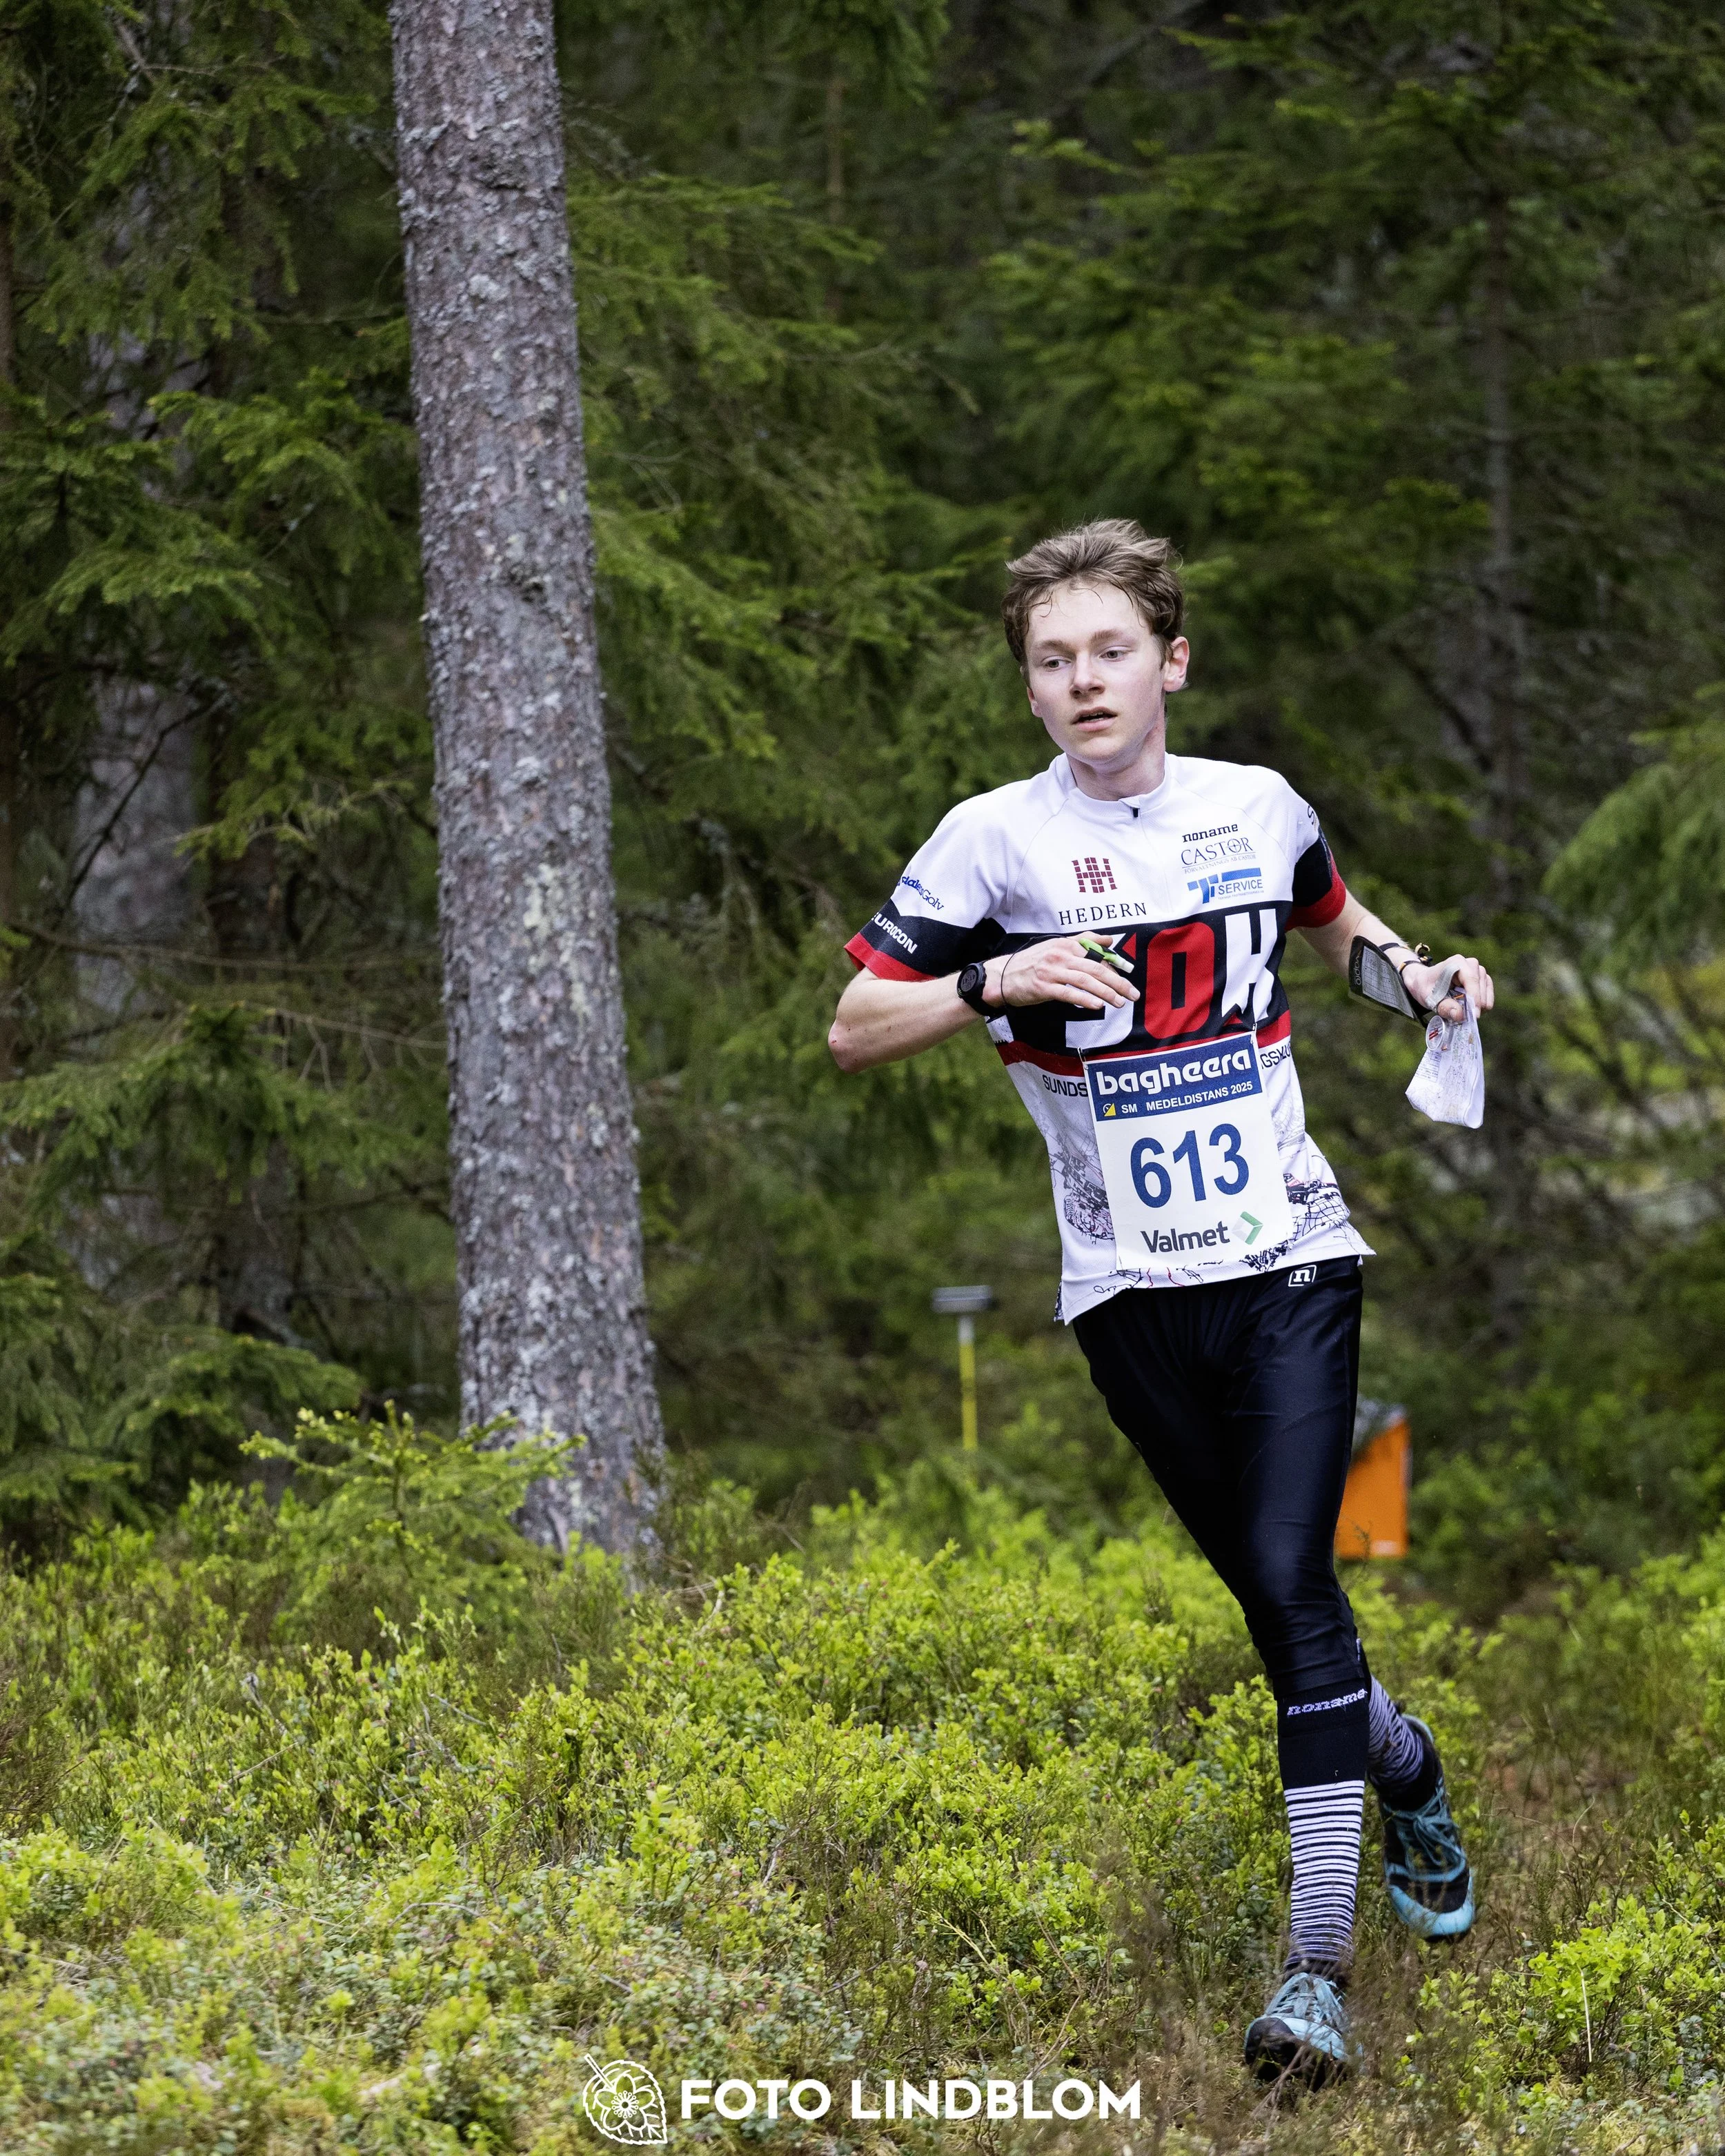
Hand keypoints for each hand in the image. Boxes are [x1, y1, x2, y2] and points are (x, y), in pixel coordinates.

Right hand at [990, 936, 1139, 1012]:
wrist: (1002, 976)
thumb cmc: (1031, 963)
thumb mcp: (1056, 946)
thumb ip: (1083, 941)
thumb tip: (1109, 940)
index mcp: (1065, 944)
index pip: (1097, 953)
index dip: (1116, 964)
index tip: (1129, 974)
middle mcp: (1060, 955)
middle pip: (1096, 968)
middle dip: (1117, 982)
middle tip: (1132, 993)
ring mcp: (1052, 971)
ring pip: (1086, 981)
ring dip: (1106, 992)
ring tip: (1119, 1002)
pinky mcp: (1043, 987)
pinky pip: (1068, 993)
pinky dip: (1085, 999)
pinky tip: (1097, 1005)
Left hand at [1403, 953, 1493, 1024]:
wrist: (1426, 983)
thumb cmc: (1427, 988)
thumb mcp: (1430, 998)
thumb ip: (1444, 1007)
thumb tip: (1459, 1015)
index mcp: (1456, 962)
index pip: (1471, 979)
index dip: (1474, 997)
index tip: (1474, 1014)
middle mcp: (1469, 963)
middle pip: (1480, 984)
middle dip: (1476, 1003)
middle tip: (1469, 1019)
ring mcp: (1477, 970)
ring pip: (1486, 989)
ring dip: (1481, 1004)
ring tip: (1469, 1015)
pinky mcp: (1481, 979)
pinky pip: (1488, 991)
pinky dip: (1484, 1003)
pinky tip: (1476, 1011)